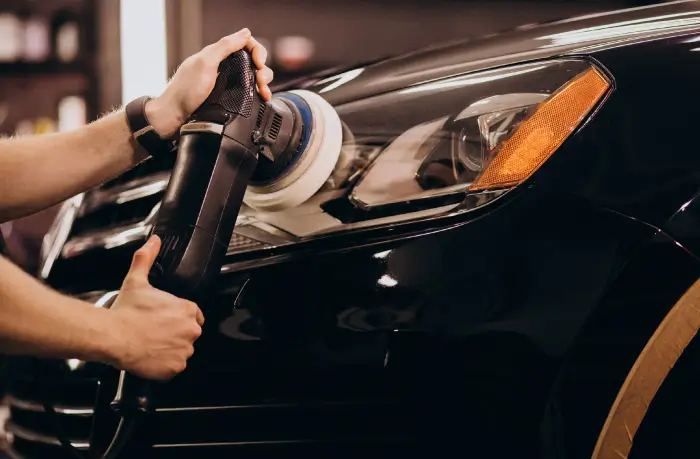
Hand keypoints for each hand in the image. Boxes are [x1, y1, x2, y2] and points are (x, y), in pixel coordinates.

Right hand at [106, 235, 203, 380]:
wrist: (113, 337)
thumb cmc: (125, 311)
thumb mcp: (137, 280)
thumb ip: (147, 258)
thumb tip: (153, 241)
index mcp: (187, 309)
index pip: (192, 314)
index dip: (177, 317)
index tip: (164, 320)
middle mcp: (191, 329)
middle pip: (189, 332)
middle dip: (175, 332)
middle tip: (155, 331)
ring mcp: (184, 350)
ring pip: (182, 350)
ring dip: (170, 348)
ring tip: (151, 343)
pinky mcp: (176, 367)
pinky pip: (175, 367)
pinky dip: (165, 365)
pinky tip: (151, 356)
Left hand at [145, 28, 273, 138]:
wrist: (175, 116)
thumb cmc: (185, 92)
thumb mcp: (205, 63)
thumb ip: (225, 46)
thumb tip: (245, 33)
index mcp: (218, 55)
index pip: (246, 44)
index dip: (257, 51)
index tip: (259, 63)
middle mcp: (224, 67)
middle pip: (253, 61)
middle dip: (263, 70)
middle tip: (261, 81)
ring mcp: (227, 83)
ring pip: (254, 77)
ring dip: (264, 83)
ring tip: (263, 92)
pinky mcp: (230, 98)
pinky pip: (249, 92)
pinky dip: (259, 93)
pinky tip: (262, 98)